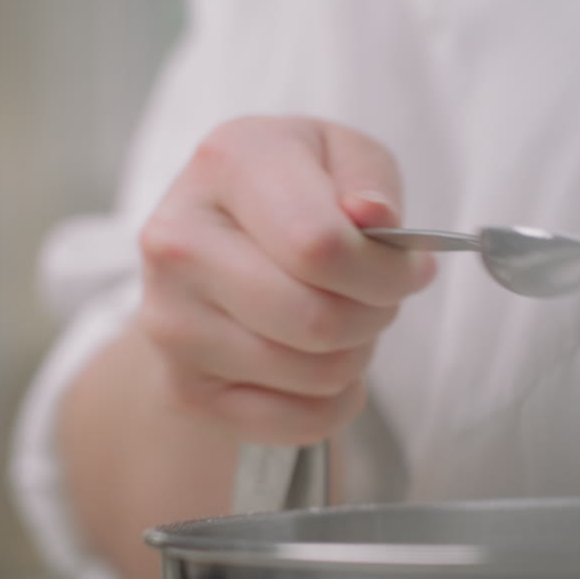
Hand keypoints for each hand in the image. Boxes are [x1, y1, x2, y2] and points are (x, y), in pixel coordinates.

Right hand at [137, 116, 434, 444]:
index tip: (408, 268)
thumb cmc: (290, 194)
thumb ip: (370, 179)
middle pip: (318, 320)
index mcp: (226, 165)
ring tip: (341, 321)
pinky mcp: (183, 388)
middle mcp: (179, 243)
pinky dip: (334, 402)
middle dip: (375, 315)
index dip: (386, 271)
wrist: (206, 247)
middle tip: (377, 298)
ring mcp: (172, 322)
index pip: (320, 246)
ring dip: (356, 355)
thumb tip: (375, 219)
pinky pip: (300, 423)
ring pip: (316, 374)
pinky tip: (319, 362)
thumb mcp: (342, 155)